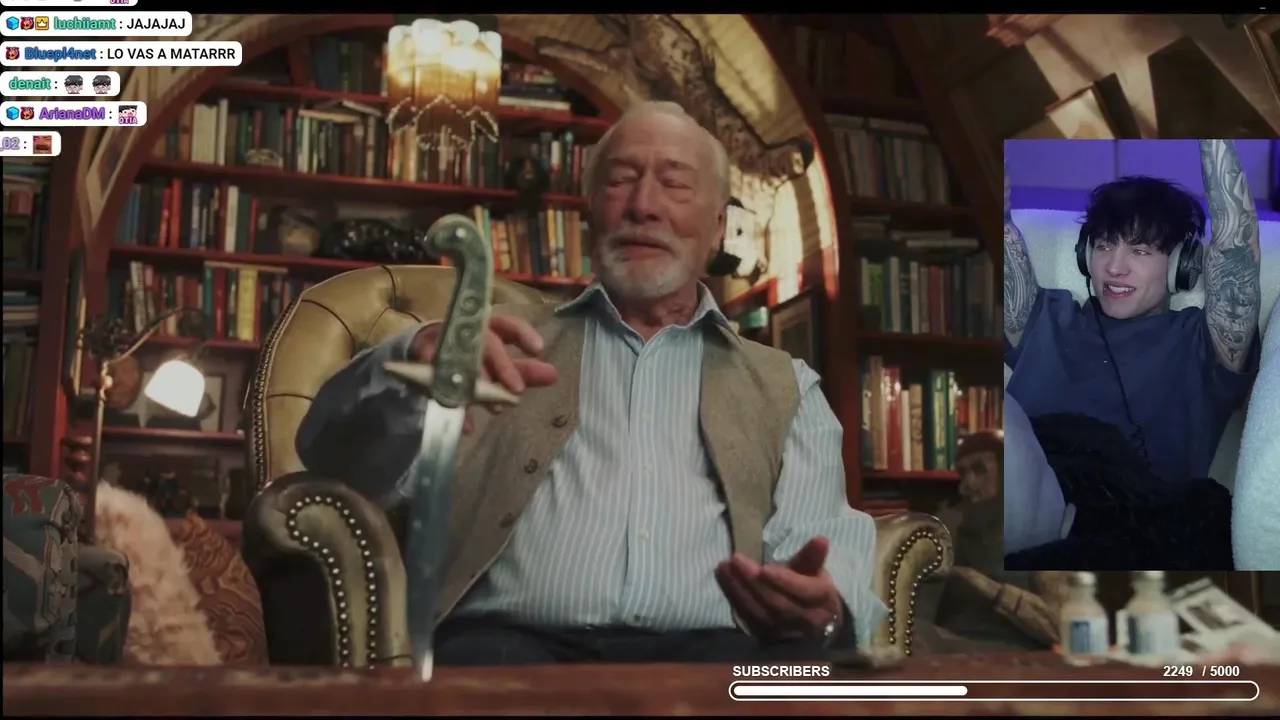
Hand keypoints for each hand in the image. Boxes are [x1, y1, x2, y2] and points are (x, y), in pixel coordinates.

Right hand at [410, 314, 558, 433]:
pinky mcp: (422, 358)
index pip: (507, 325)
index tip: (537, 350)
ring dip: (479, 385)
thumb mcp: (497, 365)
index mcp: (487, 328)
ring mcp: (442, 341)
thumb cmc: (469, 357)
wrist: (422, 354)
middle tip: (517, 390)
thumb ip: (523, 371)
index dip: (522, 334)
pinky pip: (437, 379)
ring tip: (495, 408)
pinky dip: (453, 403)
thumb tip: (554, 376)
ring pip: (463, 361)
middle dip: (503, 366)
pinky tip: (466, 424)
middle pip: (487, 342)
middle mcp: (466, 331)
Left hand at [715, 536, 843, 641]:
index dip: (784, 581)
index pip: (803, 592)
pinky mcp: (764, 635)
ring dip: (738, 589)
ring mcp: (782, 631)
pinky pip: (746, 617)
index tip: (765, 568)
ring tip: (724, 567)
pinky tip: (723, 578)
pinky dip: (733, 597)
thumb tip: (821, 540)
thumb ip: (811, 557)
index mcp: (821, 600)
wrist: (813, 624)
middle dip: (754, 582)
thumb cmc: (812, 589)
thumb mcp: (816, 571)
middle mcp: (804, 620)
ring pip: (759, 612)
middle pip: (777, 603)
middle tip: (736, 560)